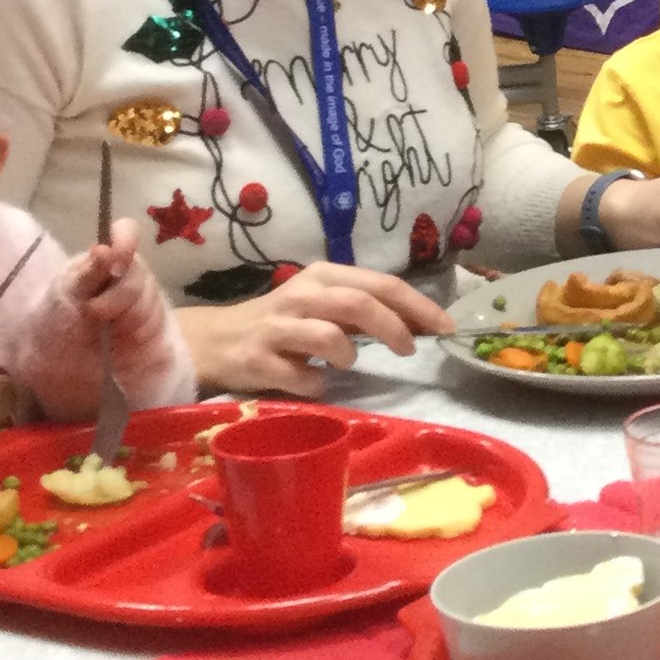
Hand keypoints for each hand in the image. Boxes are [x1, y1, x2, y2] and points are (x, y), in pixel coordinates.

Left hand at [57, 219, 174, 394]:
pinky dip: (137, 336)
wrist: (63, 368)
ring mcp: (144, 300)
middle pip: (139, 274)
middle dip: (119, 297)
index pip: (125, 234)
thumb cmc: (58, 326)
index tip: (117, 256)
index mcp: (103, 260)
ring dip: (126, 320)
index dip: (125, 240)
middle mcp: (128, 275)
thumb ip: (88, 274)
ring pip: (150, 302)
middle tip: (95, 312)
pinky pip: (155, 326)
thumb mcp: (66, 298)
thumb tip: (104, 248)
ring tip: (106, 334)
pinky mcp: (154, 326)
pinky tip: (121, 343)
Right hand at [180, 263, 453, 393]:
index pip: (381, 284)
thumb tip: (421, 323)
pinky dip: (315, 383)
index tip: (444, 327)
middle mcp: (301, 295)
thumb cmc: (283, 322)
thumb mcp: (323, 304)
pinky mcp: (257, 360)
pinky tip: (311, 382)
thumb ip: (365, 309)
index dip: (418, 305)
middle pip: (359, 303)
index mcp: (323, 276)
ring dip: (348, 355)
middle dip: (394, 328)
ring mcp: (276, 327)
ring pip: (330, 336)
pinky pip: (301, 376)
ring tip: (344, 362)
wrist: (215, 340)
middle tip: (409, 350)